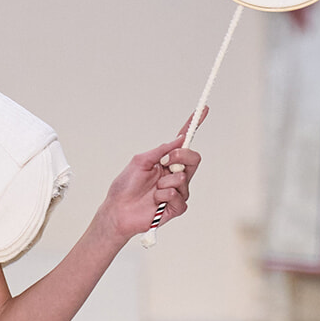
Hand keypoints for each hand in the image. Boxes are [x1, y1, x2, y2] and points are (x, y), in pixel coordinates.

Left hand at [94, 110, 205, 245]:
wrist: (117, 210)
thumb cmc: (125, 187)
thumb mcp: (140, 161)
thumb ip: (161, 150)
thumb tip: (179, 139)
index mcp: (166, 163)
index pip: (183, 144)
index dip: (193, 127)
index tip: (202, 110)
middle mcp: (174, 175)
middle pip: (194, 159)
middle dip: (181, 156)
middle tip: (165, 161)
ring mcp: (176, 191)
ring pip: (183, 178)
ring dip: (165, 182)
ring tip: (152, 189)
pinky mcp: (175, 208)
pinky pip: (178, 196)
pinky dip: (164, 196)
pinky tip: (155, 200)